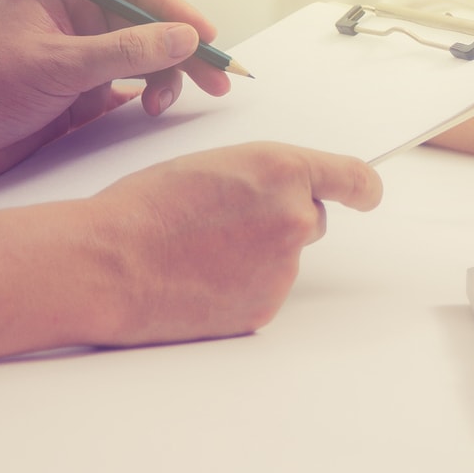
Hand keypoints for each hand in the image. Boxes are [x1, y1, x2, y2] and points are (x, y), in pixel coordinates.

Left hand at [0, 0, 229, 187]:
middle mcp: (77, 18)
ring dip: (168, 77)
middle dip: (183, 48)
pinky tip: (152, 108)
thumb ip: (126, 51)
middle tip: (216, 76)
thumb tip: (184, 37)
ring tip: (167, 103)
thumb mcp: (58, 65)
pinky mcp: (88, 90)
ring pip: (148, 55)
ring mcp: (85, 54)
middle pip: (149, 22)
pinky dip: (152, 95)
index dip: (174, 7)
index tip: (203, 35)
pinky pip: (136, 84)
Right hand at [82, 142, 381, 346]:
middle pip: (312, 219)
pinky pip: (263, 290)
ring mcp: (283, 267)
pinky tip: (198, 280)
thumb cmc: (144, 208)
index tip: (368, 195)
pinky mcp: (266, 306)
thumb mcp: (214, 166)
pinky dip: (239, 286)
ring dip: (255, 255)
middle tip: (226, 224)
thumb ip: (263, 177)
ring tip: (197, 252)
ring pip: (283, 257)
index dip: (363, 189)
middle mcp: (294, 217)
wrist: (105, 264)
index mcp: (281, 170)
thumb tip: (285, 193)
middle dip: (281, 220)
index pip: (353, 179)